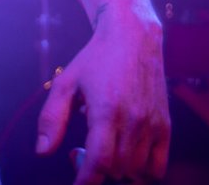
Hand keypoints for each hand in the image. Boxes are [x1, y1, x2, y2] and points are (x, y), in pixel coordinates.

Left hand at [38, 14, 167, 183]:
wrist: (134, 38)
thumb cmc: (95, 59)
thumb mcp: (66, 83)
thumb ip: (52, 118)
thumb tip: (42, 152)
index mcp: (107, 111)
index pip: (100, 163)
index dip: (86, 182)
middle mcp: (134, 121)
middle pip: (117, 171)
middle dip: (96, 171)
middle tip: (81, 153)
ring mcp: (153, 125)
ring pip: (137, 172)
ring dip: (118, 171)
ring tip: (103, 150)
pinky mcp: (165, 126)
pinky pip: (158, 167)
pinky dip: (142, 171)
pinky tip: (126, 155)